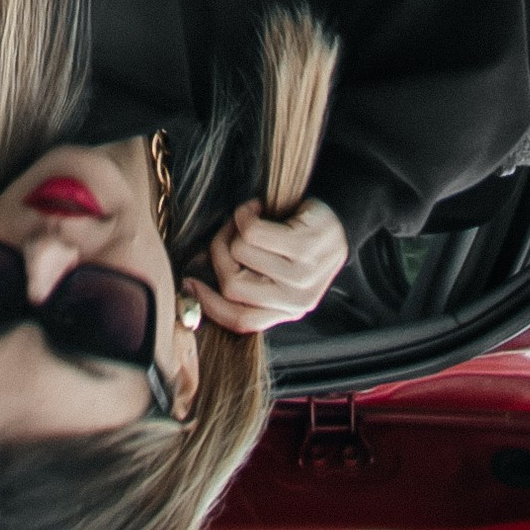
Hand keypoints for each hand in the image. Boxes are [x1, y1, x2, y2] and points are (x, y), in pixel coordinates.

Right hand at [192, 195, 348, 334]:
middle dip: (219, 253)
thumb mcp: (280, 274)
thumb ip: (246, 282)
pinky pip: (253, 232)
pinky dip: (246, 214)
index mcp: (286, 311)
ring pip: (239, 253)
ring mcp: (302, 275)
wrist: (340, 216)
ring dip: (234, 228)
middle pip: (232, 285)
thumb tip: (196, 280)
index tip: (189, 283)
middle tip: (227, 232)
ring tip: (249, 219)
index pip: (240, 321)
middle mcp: (296, 300)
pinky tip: (258, 208)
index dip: (208, 305)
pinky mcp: (304, 247)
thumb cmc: (302, 241)